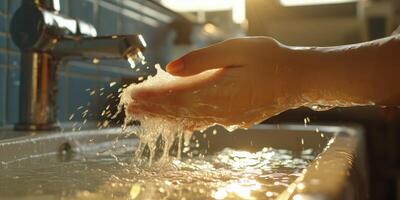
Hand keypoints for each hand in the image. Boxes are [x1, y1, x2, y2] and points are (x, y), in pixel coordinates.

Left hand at [125, 37, 300, 129]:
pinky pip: (204, 120)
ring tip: (145, 114)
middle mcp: (220, 111)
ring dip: (165, 115)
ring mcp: (227, 117)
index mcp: (217, 93)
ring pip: (188, 118)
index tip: (132, 95)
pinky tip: (178, 123)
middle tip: (130, 107)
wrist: (299, 78)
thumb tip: (171, 70)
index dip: (152, 97)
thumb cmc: (270, 60)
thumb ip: (201, 60)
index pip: (175, 97)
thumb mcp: (236, 50)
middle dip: (152, 108)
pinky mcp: (234, 117)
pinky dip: (185, 120)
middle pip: (178, 111)